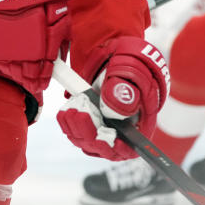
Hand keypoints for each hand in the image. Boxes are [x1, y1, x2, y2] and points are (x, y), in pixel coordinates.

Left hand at [56, 37, 168, 159]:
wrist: (116, 54)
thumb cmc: (132, 63)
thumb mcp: (132, 70)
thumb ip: (126, 89)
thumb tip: (120, 109)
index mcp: (140, 122)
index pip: (132, 148)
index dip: (119, 150)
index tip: (104, 140)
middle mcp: (122, 130)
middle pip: (105, 147)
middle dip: (89, 134)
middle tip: (78, 114)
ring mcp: (104, 127)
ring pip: (87, 141)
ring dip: (76, 129)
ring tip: (69, 111)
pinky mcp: (89, 122)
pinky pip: (77, 132)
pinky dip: (69, 125)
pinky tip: (65, 111)